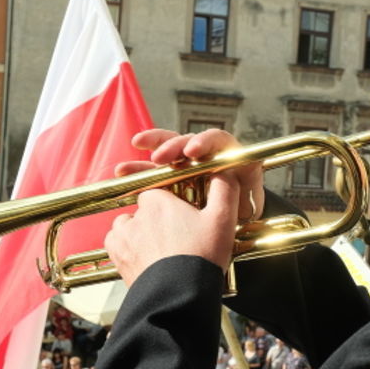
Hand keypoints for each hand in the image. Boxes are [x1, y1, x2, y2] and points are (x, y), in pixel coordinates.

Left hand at [104, 171, 241, 286]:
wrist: (178, 296)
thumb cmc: (201, 258)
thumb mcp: (222, 219)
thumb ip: (224, 189)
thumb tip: (224, 171)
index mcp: (159, 201)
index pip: (161, 191)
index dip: (174, 204)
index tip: (185, 219)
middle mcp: (136, 214)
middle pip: (145, 209)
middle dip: (158, 220)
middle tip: (178, 238)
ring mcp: (123, 236)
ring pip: (129, 225)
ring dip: (140, 233)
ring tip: (161, 250)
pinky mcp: (117, 256)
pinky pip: (116, 243)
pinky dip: (127, 248)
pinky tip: (145, 258)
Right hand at [114, 127, 263, 222]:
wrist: (231, 229)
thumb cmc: (242, 210)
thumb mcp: (246, 198)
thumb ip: (239, 180)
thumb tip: (235, 168)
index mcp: (223, 154)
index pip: (213, 140)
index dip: (203, 142)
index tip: (192, 152)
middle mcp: (202, 156)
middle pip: (183, 142)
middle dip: (169, 147)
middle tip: (158, 158)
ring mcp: (184, 167)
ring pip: (163, 155)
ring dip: (145, 157)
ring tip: (127, 166)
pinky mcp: (169, 179)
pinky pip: (153, 171)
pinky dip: (138, 171)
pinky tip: (123, 173)